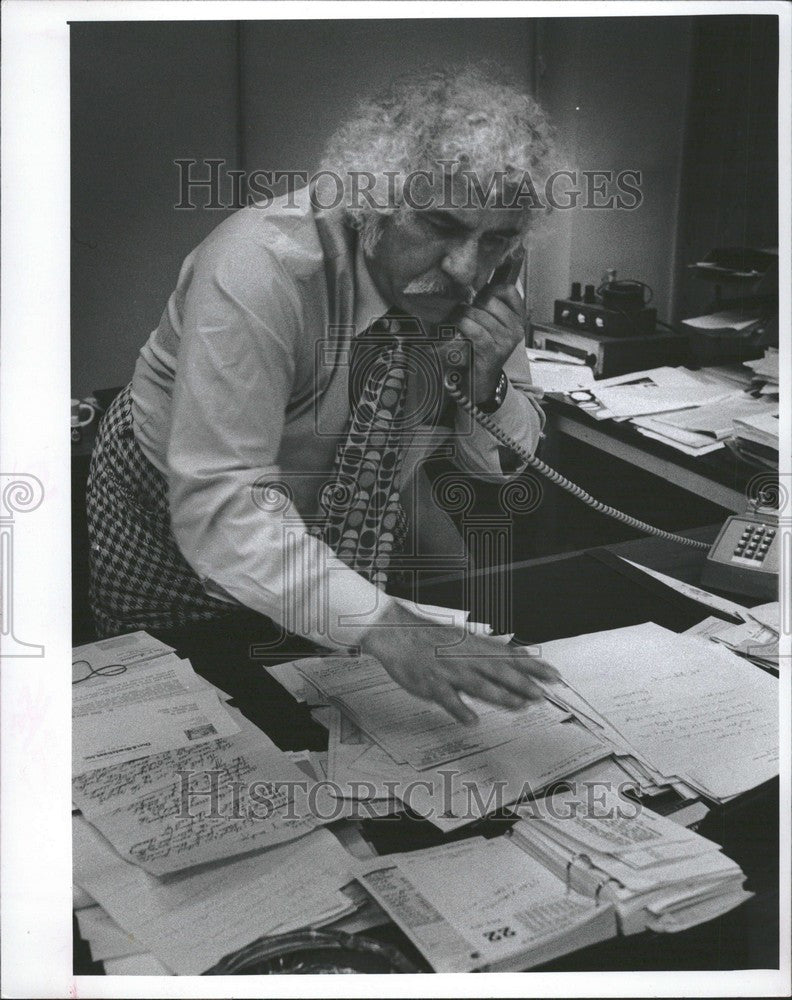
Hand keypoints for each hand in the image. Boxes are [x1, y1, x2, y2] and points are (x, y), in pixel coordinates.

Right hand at [359, 602, 559, 723]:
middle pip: (498, 670)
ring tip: (518, 705)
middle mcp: (465, 658)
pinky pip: (447, 698)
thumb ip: (492, 651)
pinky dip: (459, 709)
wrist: (397, 633)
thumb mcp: (465, 639)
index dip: (534, 666)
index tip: (554, 676)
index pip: (510, 656)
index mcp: (475, 647)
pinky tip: (471, 721)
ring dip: (499, 694)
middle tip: (542, 694)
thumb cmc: (431, 639)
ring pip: (477, 684)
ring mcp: (449, 671)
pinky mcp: (432, 683)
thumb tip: (521, 656)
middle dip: (522, 682)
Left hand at [446, 285, 524, 403]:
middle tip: (461, 312)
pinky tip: (456, 329)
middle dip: (471, 304)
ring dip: (462, 315)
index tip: (477, 298)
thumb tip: (472, 286)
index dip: (490, 289)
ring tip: (455, 321)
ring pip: (479, 314)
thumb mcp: (490, 326)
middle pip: (490, 300)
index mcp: (518, 319)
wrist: (481, 382)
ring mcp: (507, 341)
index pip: (508, 290)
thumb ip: (488, 307)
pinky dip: (462, 326)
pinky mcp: (494, 352)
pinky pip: (475, 330)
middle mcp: (517, 329)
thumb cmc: (481, 350)